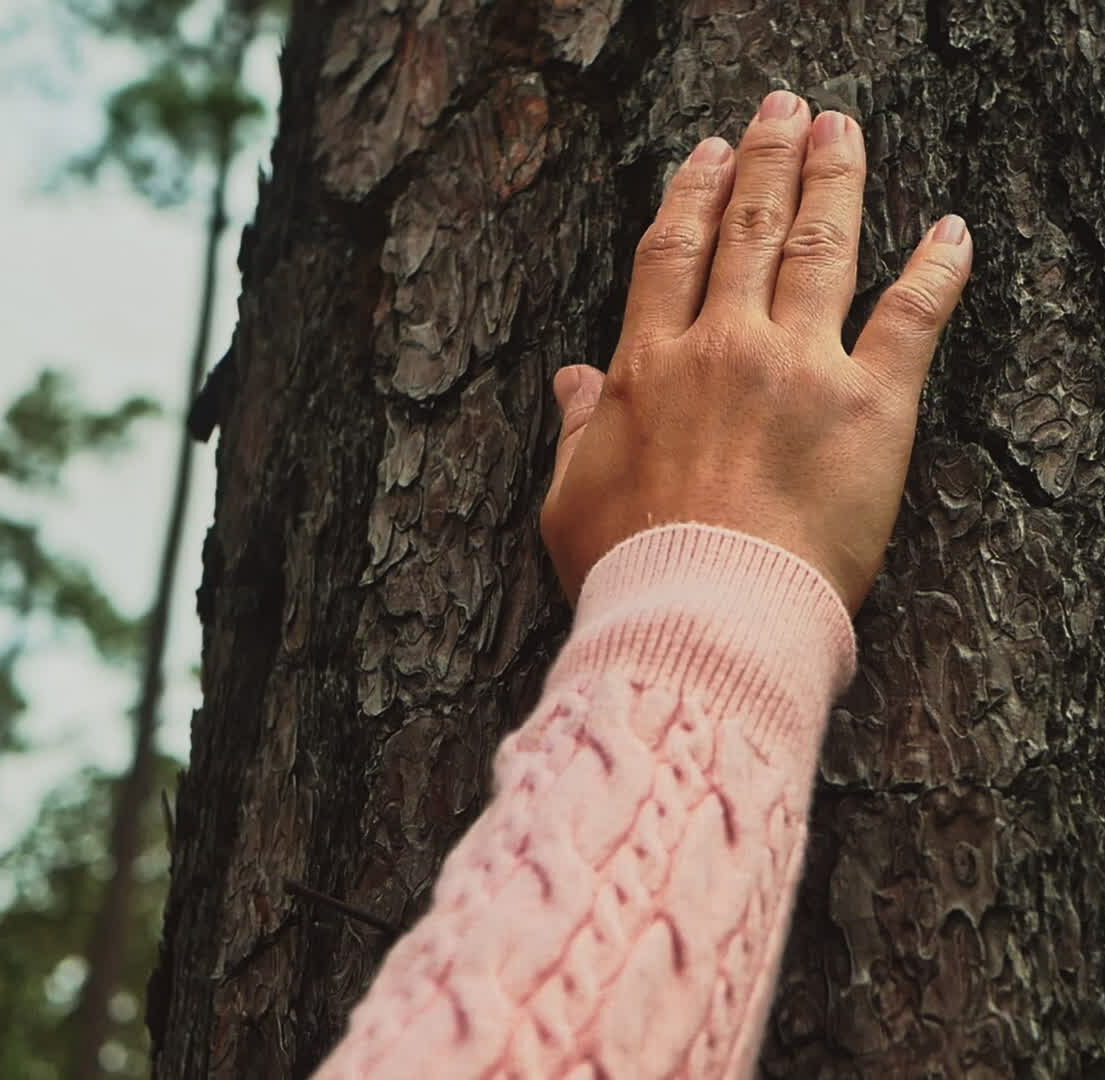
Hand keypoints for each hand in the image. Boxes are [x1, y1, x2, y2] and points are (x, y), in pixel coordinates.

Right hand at [541, 90, 971, 616]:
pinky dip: (936, 270)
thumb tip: (571, 380)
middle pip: (747, 230)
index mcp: (650, 369)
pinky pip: (910, 318)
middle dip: (766, 162)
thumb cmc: (631, 569)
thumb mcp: (571, 498)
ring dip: (834, 180)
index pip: (672, 256)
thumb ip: (579, 430)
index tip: (706, 154)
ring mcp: (797, 369)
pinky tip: (950, 231)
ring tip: (841, 131)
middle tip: (782, 111)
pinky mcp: (869, 406)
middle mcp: (722, 348)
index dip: (691, 196)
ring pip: (819, 248)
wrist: (700, 615)